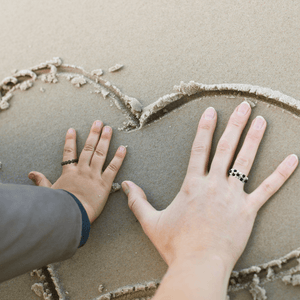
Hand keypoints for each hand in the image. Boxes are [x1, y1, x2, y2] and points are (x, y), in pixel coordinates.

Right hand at [28, 120, 125, 223]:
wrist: (72, 215)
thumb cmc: (60, 205)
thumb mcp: (49, 192)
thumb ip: (42, 181)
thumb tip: (31, 174)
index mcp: (69, 172)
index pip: (69, 152)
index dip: (70, 140)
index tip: (72, 129)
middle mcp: (82, 170)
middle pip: (88, 148)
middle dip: (93, 134)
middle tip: (99, 122)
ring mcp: (94, 175)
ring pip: (100, 154)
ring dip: (105, 140)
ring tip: (109, 129)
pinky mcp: (105, 183)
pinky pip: (113, 168)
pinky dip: (118, 158)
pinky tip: (123, 148)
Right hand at [122, 102, 297, 269]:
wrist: (198, 265)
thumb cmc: (175, 245)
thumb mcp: (150, 222)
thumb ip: (137, 201)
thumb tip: (125, 185)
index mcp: (192, 185)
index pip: (199, 149)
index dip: (205, 128)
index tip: (211, 112)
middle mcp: (213, 185)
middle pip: (226, 149)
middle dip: (235, 125)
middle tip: (245, 106)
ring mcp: (232, 196)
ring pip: (245, 162)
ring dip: (254, 139)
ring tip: (262, 121)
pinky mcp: (247, 211)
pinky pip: (267, 189)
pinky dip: (281, 174)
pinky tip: (292, 159)